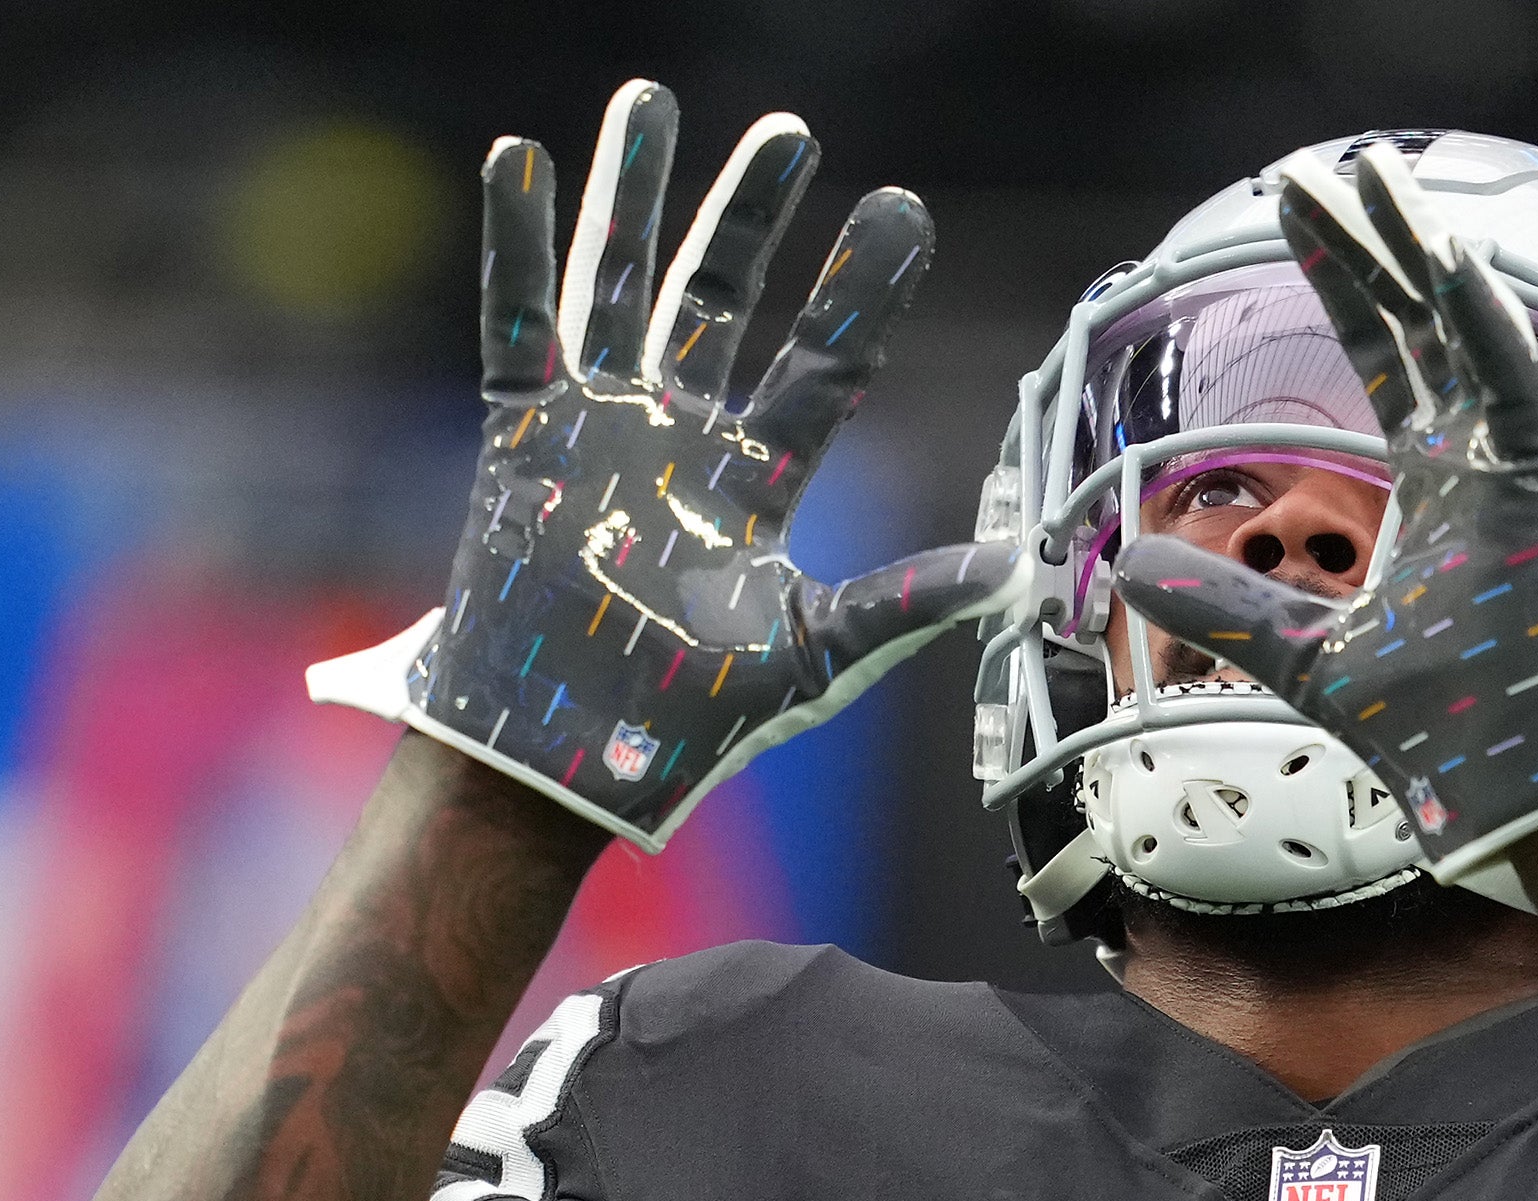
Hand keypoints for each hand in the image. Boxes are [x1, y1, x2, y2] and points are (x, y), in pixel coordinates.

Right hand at [309, 84, 1015, 848]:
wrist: (567, 762)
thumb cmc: (689, 726)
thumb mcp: (814, 657)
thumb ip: (906, 606)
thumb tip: (1019, 574)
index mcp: (756, 482)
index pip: (822, 365)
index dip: (860, 289)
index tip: (904, 211)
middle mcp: (681, 440)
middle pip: (720, 301)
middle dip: (750, 215)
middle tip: (788, 132)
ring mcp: (598, 432)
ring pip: (620, 289)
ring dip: (632, 197)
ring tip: (649, 101)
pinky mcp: (522, 443)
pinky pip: (518, 327)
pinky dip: (518, 247)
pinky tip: (523, 162)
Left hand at [1111, 144, 1537, 875]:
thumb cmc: (1460, 737)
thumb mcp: (1312, 661)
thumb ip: (1231, 609)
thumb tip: (1131, 565)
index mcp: (1439, 490)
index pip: (1383, 358)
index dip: (1341, 284)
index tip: (1294, 217)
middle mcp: (1481, 467)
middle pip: (1419, 328)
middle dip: (1367, 246)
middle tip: (1316, 174)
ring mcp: (1518, 476)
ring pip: (1468, 334)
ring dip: (1418, 255)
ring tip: (1372, 180)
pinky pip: (1516, 391)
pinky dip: (1480, 327)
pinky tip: (1440, 263)